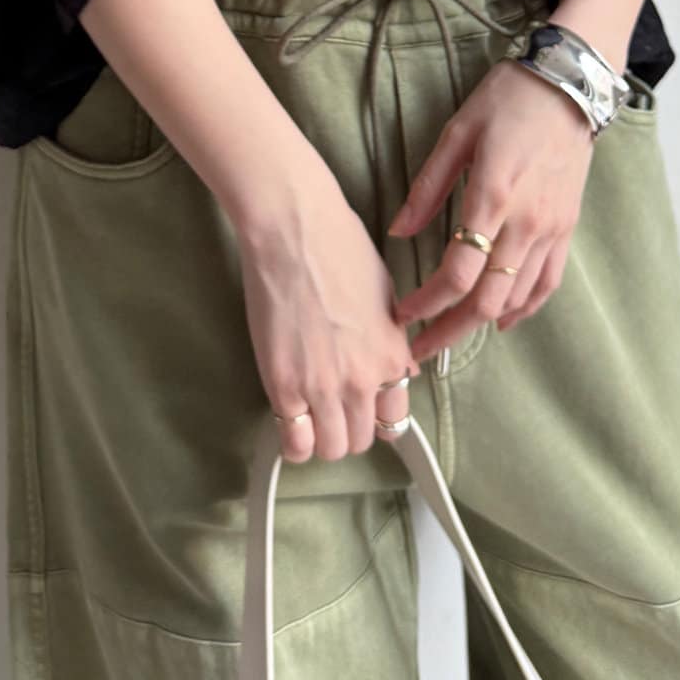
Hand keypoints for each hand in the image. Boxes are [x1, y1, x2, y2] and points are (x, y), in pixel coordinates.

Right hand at [236, 151, 418, 464]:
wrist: (295, 230)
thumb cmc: (341, 248)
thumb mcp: (386, 297)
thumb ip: (391, 343)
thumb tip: (397, 372)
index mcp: (391, 358)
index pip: (394, 421)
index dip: (376, 416)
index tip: (362, 407)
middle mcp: (362, 382)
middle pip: (360, 441)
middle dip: (347, 428)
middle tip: (331, 406)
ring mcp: (321, 388)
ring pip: (329, 449)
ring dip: (321, 437)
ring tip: (308, 414)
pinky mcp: (282, 387)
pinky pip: (294, 443)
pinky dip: (293, 441)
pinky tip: (289, 419)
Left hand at [388, 57, 594, 358]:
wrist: (569, 82)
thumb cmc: (507, 99)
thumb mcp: (457, 133)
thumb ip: (427, 187)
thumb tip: (397, 232)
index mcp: (492, 196)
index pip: (458, 272)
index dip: (426, 303)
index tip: (401, 315)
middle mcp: (526, 222)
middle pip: (488, 299)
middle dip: (449, 332)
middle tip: (418, 351)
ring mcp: (551, 228)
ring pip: (517, 297)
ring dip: (481, 324)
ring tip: (450, 335)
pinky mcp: (567, 227)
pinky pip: (548, 281)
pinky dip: (525, 308)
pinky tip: (504, 319)